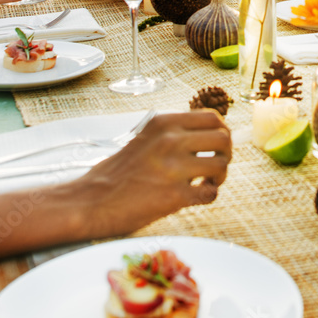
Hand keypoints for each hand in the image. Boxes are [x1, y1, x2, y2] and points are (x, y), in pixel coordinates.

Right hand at [72, 111, 230, 237]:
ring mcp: (173, 167)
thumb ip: (173, 134)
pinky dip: (208, 195)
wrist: (92, 200)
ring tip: (205, 183)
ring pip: (222, 165)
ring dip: (219, 176)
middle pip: (224, 138)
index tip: (215, 146)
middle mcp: (170, 140)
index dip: (221, 133)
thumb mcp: (144, 138)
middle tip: (214, 167)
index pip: (213, 118)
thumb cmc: (117, 172)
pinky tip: (195, 196)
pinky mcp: (175, 195)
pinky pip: (211, 193)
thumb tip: (208, 135)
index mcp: (163, 123)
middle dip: (225, 154)